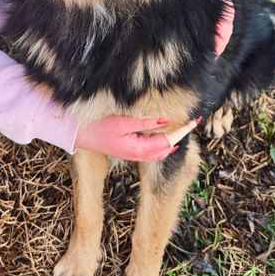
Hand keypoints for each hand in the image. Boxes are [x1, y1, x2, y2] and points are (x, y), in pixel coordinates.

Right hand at [74, 116, 199, 161]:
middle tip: (193, 123)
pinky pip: (153, 151)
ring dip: (173, 141)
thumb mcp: (122, 122)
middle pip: (167, 148)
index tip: (194, 122)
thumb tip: (166, 120)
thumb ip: (144, 122)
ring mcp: (135, 155)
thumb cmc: (99, 127)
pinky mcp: (131, 151)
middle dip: (180, 136)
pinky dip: (163, 144)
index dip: (182, 131)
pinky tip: (168, 137)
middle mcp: (138, 155)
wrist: (80, 136)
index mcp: (138, 149)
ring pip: (160, 152)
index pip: (167, 141)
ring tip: (184, 128)